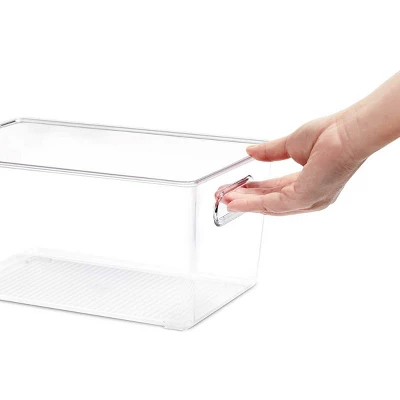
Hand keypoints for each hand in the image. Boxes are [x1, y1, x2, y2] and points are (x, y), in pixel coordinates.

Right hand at [222, 111, 364, 215]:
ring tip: (225, 201)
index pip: (275, 191)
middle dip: (245, 200)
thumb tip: (250, 152)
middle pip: (270, 202)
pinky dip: (252, 204)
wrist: (347, 131)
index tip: (235, 190)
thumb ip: (269, 152)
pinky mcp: (305, 198)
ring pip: (269, 206)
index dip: (253, 191)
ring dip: (245, 204)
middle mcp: (309, 197)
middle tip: (224, 198)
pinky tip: (236, 202)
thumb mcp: (290, 145)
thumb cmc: (331, 134)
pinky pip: (273, 204)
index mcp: (308, 183)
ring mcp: (308, 200)